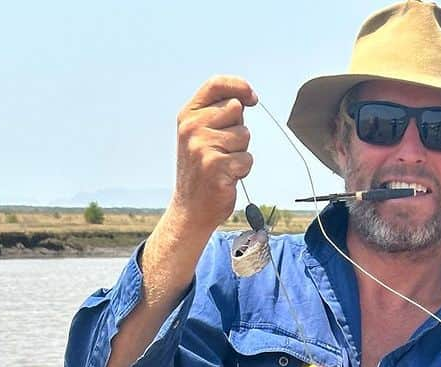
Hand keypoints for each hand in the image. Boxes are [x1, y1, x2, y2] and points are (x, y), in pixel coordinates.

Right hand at [169, 75, 257, 232]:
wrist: (190, 208)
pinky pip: (246, 158)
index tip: (252, 97)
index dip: (238, 86)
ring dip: (241, 152)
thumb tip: (246, 99)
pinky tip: (227, 177)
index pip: (215, 85)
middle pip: (235, 109)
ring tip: (224, 165)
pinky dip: (243, 170)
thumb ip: (218, 114)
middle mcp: (191, 128)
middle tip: (224, 150)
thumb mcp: (200, 135)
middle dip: (238, 129)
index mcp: (187, 115)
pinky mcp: (216, 166)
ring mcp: (202, 147)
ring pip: (244, 135)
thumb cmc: (201, 170)